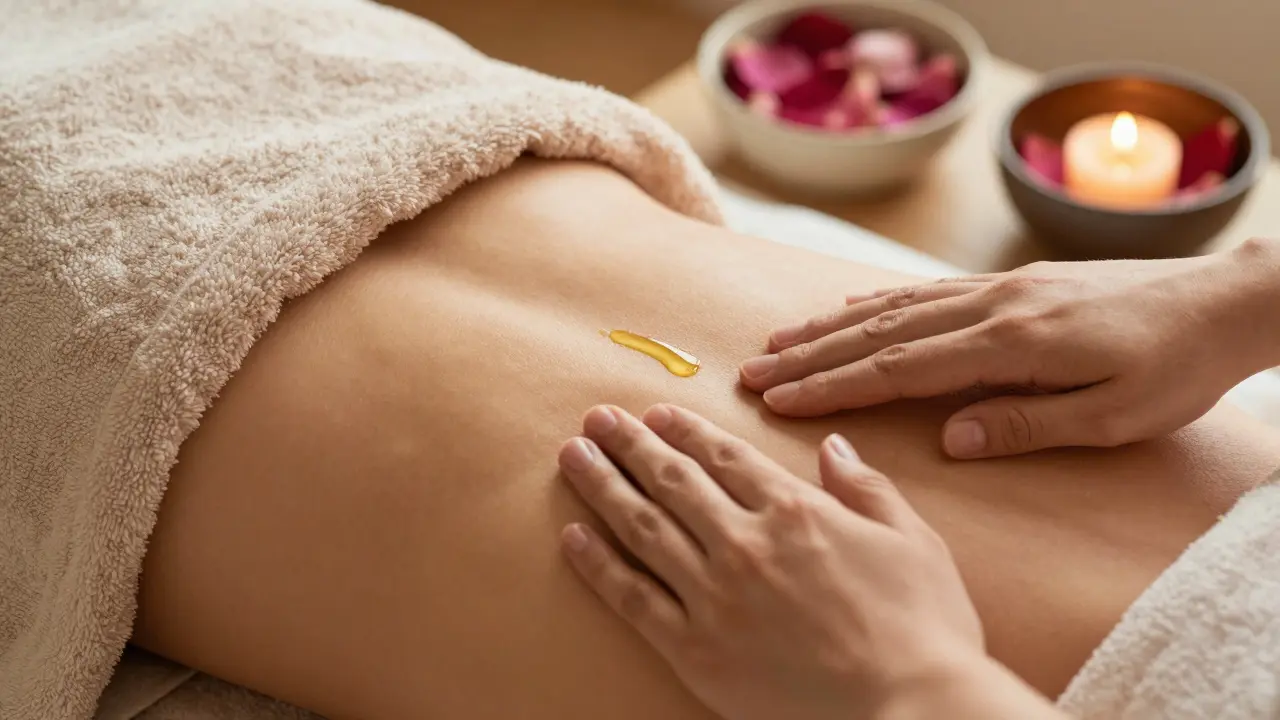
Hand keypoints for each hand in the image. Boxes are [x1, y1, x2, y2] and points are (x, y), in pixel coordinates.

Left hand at [556, 404, 1053, 719]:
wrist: (912, 710)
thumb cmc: (925, 629)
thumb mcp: (912, 540)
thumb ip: (865, 488)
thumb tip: (833, 446)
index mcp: (796, 511)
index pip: (725, 457)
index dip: (685, 431)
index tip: (655, 414)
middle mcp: (746, 543)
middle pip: (673, 480)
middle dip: (630, 443)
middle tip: (597, 418)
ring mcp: (715, 596)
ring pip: (642, 527)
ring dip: (602, 485)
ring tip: (573, 455)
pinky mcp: (696, 650)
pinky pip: (633, 598)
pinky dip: (598, 564)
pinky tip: (573, 536)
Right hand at [740, 239, 1279, 458]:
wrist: (1222, 300)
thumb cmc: (1175, 369)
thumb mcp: (1114, 418)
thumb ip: (1026, 425)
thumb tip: (949, 439)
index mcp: (1013, 345)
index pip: (900, 368)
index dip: (833, 386)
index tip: (779, 400)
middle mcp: (992, 308)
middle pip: (880, 333)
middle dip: (810, 357)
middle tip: (750, 373)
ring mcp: (998, 289)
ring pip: (894, 307)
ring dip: (829, 326)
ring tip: (777, 342)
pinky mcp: (1009, 284)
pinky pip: (925, 291)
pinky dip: (876, 301)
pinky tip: (846, 308)